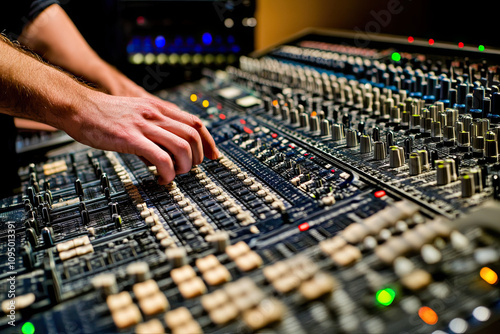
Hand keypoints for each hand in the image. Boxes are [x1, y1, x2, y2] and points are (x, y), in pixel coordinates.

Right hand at [63, 90, 218, 183]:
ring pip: (182, 147)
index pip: (196, 122)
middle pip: (193, 136)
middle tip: (187, 169)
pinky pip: (160, 158)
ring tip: (174, 175)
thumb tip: (166, 156)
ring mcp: (144, 125)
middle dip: (197, 158)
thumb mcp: (137, 114)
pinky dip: (167, 173)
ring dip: (184, 167)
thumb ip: (155, 130)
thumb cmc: (105, 114)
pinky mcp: (130, 138)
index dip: (209, 142)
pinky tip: (161, 179)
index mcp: (159, 108)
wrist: (78, 106)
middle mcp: (155, 114)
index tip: (213, 157)